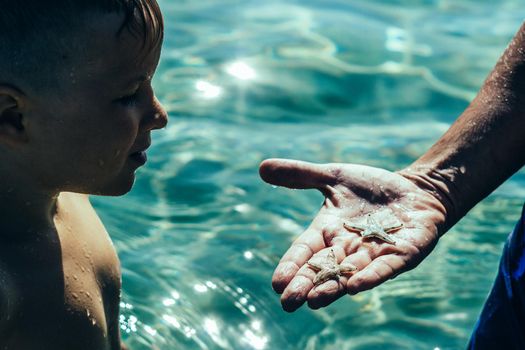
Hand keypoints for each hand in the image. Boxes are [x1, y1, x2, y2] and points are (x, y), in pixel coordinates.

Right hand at [259, 158, 446, 311]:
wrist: (414, 191)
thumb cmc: (371, 188)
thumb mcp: (334, 176)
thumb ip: (300, 174)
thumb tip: (261, 167)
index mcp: (329, 231)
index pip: (305, 250)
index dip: (292, 265)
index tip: (277, 282)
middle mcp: (348, 248)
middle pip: (323, 269)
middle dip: (306, 285)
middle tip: (288, 303)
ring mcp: (375, 254)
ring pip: (350, 274)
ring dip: (332, 288)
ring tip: (314, 301)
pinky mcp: (403, 254)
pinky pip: (385, 268)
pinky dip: (371, 277)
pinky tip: (356, 287)